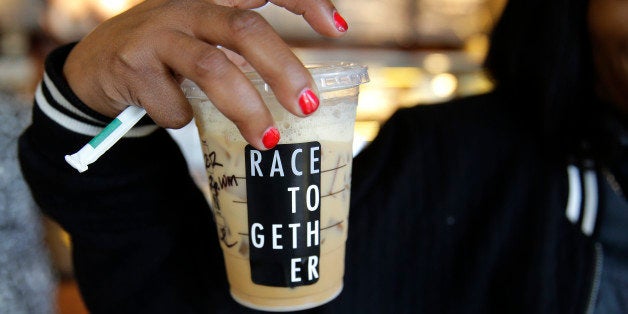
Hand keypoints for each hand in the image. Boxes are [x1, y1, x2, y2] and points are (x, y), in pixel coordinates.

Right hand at [63, 0, 347, 148]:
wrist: (95, 66)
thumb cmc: (166, 55)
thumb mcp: (203, 39)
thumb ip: (240, 51)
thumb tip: (298, 91)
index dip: (304, 1)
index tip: (337, 29)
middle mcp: (185, 6)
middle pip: (246, 29)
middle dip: (284, 70)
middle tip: (308, 106)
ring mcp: (157, 32)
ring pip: (213, 68)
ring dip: (247, 109)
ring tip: (267, 140)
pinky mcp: (132, 64)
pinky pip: (174, 105)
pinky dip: (184, 120)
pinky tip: (179, 119)